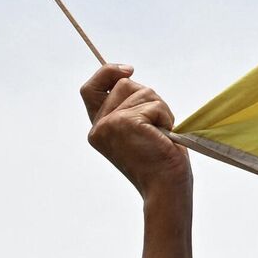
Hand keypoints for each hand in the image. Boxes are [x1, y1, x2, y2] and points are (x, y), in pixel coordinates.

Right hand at [81, 65, 196, 257]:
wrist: (165, 187)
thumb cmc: (160, 163)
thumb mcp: (139, 131)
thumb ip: (129, 109)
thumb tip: (128, 78)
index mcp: (99, 129)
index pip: (91, 89)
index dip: (107, 73)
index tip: (129, 69)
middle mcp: (98, 126)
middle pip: (125, 85)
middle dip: (149, 99)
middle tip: (159, 128)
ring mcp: (109, 124)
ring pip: (140, 90)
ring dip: (160, 108)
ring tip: (161, 134)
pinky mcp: (123, 122)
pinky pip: (153, 103)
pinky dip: (165, 117)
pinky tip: (163, 137)